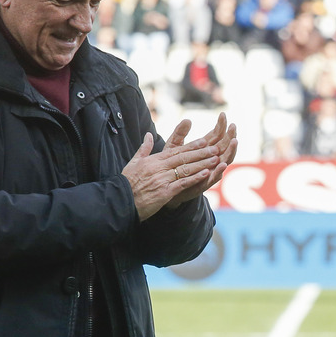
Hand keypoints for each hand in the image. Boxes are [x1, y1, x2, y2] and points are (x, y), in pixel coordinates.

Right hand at [122, 113, 236, 220]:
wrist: (120, 202)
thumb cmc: (126, 183)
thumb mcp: (133, 163)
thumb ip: (143, 149)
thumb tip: (148, 134)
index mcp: (153, 160)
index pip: (175, 151)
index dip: (191, 146)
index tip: (204, 141)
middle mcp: (159, 168)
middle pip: (184, 158)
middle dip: (201, 153)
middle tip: (215, 148)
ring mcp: (162, 180)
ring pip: (186, 169)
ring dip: (202, 164)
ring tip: (215, 159)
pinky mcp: (165, 192)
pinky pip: (183, 183)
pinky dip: (195, 178)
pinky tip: (206, 174)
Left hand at [163, 112, 237, 207]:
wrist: (166, 186)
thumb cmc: (172, 166)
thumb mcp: (174, 147)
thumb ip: (180, 134)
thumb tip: (187, 119)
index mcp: (204, 149)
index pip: (216, 135)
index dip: (220, 125)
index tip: (222, 114)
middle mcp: (211, 159)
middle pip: (225, 146)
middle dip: (230, 136)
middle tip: (233, 126)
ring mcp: (210, 170)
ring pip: (225, 160)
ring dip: (231, 151)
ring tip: (234, 141)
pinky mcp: (205, 182)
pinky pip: (215, 177)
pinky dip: (219, 170)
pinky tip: (223, 163)